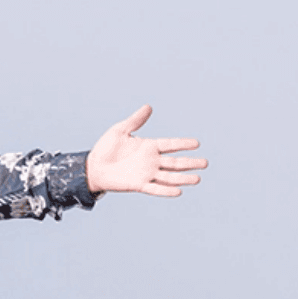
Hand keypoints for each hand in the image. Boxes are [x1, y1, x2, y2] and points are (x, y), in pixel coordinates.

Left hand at [85, 105, 206, 196]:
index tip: (197, 143)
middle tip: (205, 163)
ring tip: (198, 179)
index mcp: (148, 146)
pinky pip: (154, 188)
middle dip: (190, 163)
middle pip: (175, 162)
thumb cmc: (105, 149)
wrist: (92, 167)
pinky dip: (165, 190)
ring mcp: (145, 174)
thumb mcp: (119, 131)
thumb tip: (148, 107)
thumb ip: (135, 121)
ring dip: (182, 178)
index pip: (170, 144)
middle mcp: (150, 161)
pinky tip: (178, 191)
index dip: (182, 144)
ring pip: (169, 176)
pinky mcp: (137, 185)